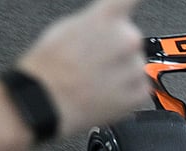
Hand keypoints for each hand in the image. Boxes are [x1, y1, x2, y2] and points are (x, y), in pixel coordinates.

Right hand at [16, 0, 147, 137]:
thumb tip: (105, 22)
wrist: (46, 103)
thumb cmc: (49, 67)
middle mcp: (127, 40)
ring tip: (94, 78)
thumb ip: (95, 21)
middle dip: (116, 47)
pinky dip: (125, 91)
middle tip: (94, 59)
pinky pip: (139, 87)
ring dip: (120, 71)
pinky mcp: (139, 94)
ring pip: (134, 65)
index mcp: (106, 19)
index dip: (132, 1)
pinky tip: (104, 91)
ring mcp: (135, 68)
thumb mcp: (67, 28)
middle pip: (131, 38)